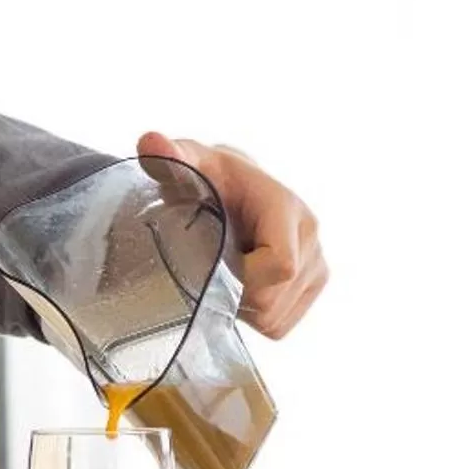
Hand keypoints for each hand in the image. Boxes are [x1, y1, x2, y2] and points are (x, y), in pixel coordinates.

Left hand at [137, 132, 325, 338]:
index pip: (280, 267)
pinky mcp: (314, 284)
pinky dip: (255, 316)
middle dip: (235, 296)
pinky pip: (282, 325)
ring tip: (227, 272)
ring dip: (243, 308)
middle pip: (273, 301)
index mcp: (286, 208)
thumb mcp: (187, 166)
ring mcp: (317, 263)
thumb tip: (151, 142)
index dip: (242, 280)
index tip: (211, 266)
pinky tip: (242, 285)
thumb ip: (168, 159)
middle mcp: (310, 235)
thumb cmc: (208, 178)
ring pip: (276, 319)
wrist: (234, 188)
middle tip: (210, 269)